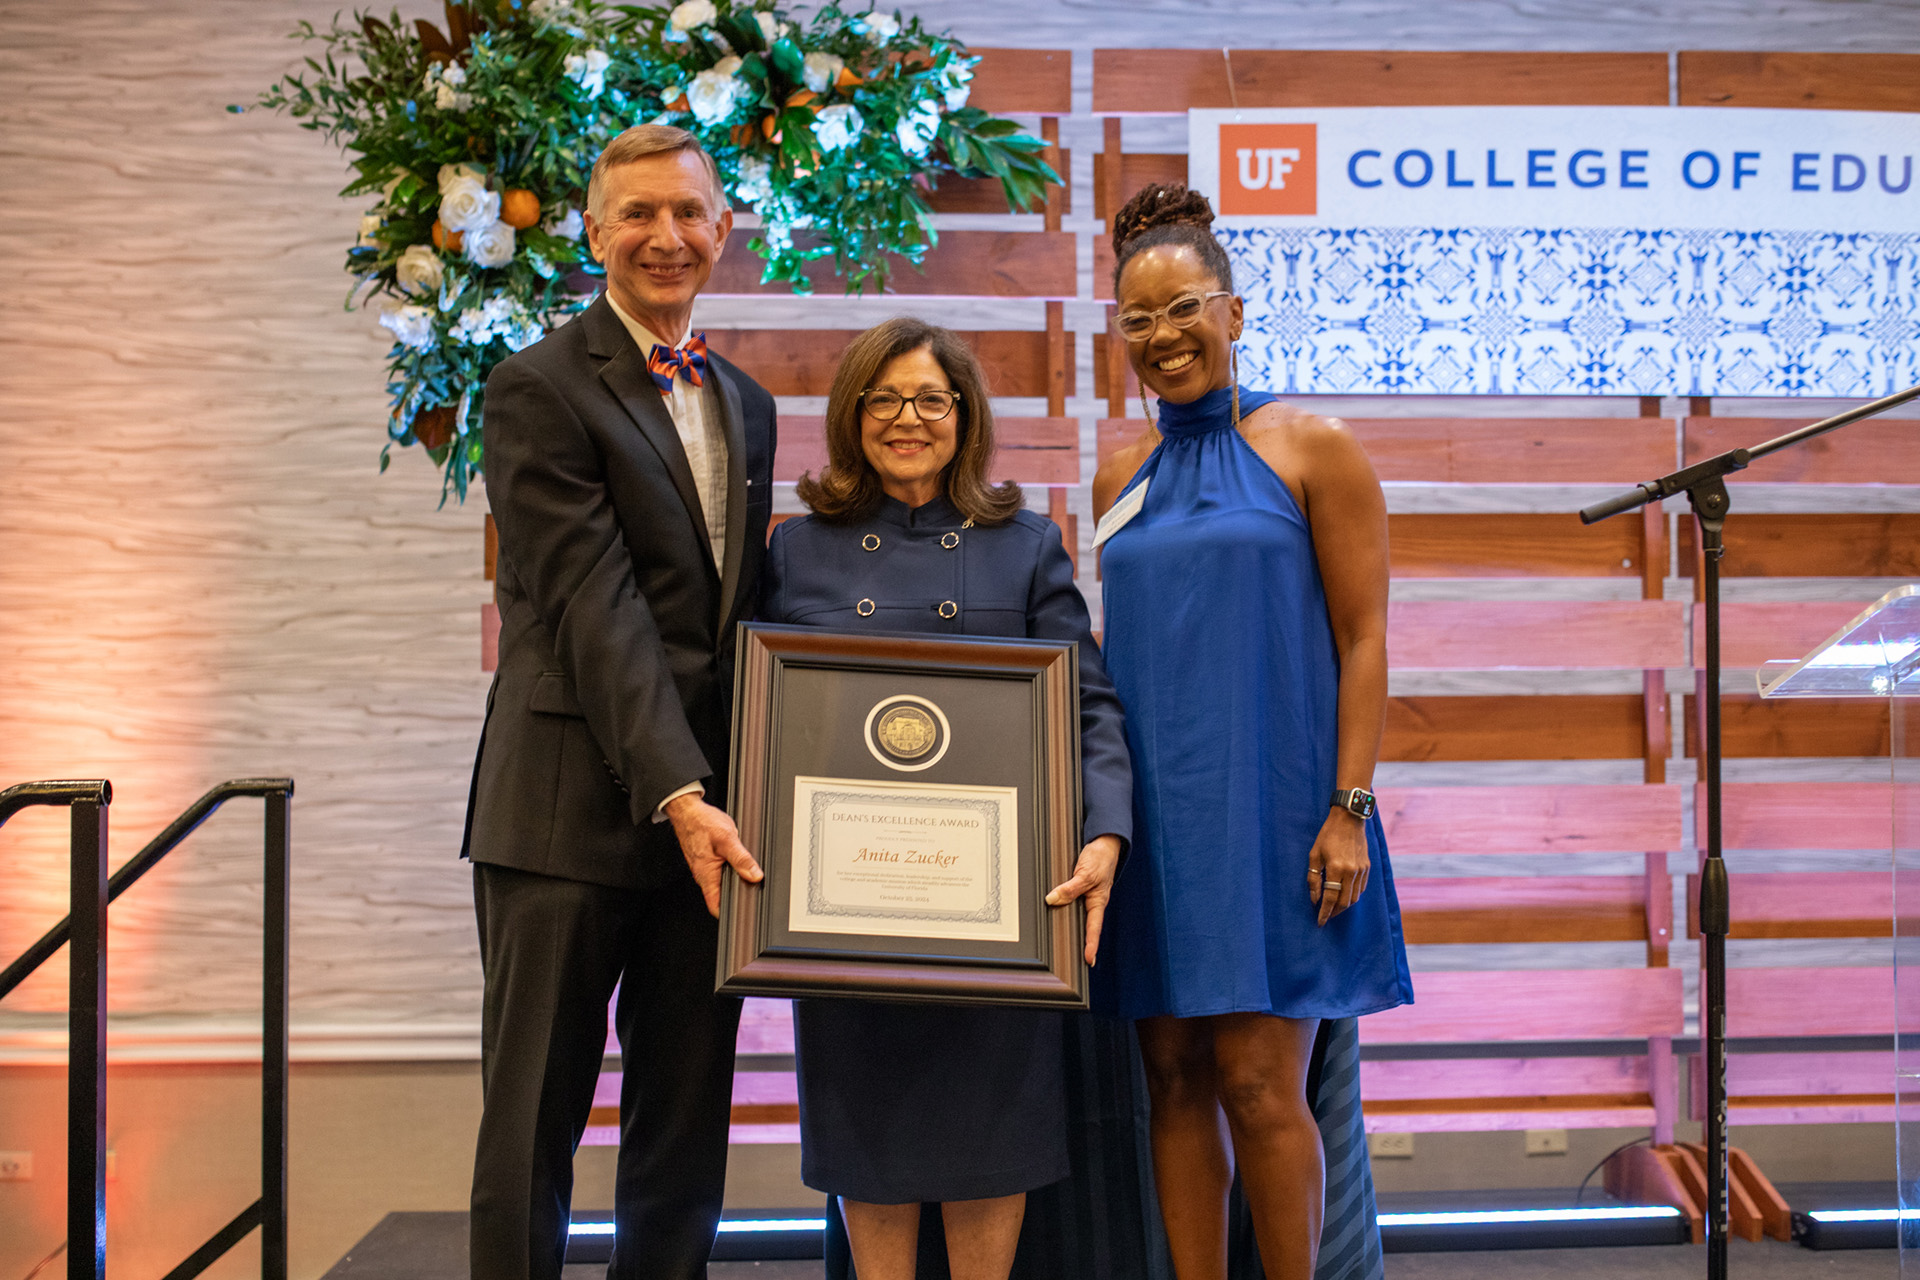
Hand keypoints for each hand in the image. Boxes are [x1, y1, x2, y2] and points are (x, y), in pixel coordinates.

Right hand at [665, 793, 762, 916]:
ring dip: (734, 878)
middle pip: (721, 896)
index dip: (730, 912)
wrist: (688, 811)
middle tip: (752, 888)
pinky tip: (737, 859)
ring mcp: (704, 869)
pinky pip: (720, 871)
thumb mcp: (727, 839)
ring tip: (747, 872)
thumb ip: (741, 858)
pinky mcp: (706, 861)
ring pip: (722, 882)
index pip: (716, 906)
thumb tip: (754, 875)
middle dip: (737, 893)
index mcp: (706, 876)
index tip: (744, 910)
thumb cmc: (702, 823)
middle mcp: (703, 876)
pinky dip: (730, 868)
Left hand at [1045, 834, 1122, 965]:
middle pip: (1087, 926)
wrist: (1104, 843)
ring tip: (1067, 946)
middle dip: (1084, 943)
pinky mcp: (1082, 889)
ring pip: (1079, 915)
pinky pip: (1074, 903)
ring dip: (1073, 928)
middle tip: (1079, 961)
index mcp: (1098, 901)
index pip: (1094, 928)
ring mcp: (1088, 896)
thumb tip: (1053, 900)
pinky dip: (1067, 910)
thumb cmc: (1100, 858)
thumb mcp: (1085, 873)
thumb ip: (1070, 888)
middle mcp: (1093, 901)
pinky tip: (1059, 915)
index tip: (1089, 959)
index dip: (1091, 944)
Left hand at [1307, 809, 1370, 927]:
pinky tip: (1345, 896)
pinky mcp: (1367, 868)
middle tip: (1326, 917)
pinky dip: (1352, 896)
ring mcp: (1361, 871)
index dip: (1324, 913)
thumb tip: (1315, 899)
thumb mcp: (1314, 855)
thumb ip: (1313, 879)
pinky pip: (1361, 889)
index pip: (1330, 898)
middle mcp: (1351, 872)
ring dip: (1344, 906)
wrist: (1349, 820)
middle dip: (1334, 913)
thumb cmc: (1328, 836)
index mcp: (1336, 868)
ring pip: (1354, 898)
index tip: (1319, 922)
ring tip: (1334, 908)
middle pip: (1345, 902)